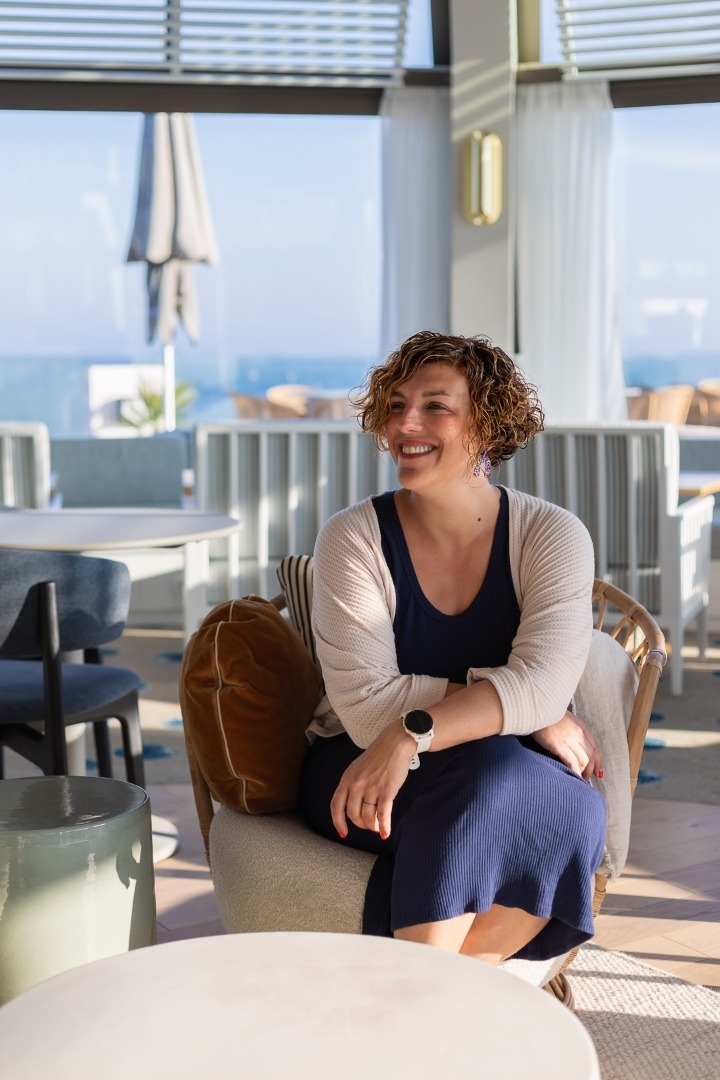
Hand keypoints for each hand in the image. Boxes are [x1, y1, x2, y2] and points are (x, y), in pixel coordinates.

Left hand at [330, 721, 416, 839]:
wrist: (395, 743)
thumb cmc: (379, 756)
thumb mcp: (358, 768)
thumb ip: (353, 786)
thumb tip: (356, 808)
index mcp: (347, 778)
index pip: (336, 806)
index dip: (338, 822)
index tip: (343, 832)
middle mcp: (356, 784)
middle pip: (353, 815)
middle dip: (361, 824)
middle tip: (369, 826)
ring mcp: (371, 787)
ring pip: (368, 816)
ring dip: (373, 826)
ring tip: (378, 827)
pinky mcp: (386, 790)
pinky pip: (382, 814)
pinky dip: (384, 826)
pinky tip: (385, 834)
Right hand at [532, 711, 603, 780]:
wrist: (536, 709)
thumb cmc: (546, 715)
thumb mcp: (565, 719)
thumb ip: (571, 730)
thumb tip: (573, 744)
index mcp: (581, 727)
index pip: (595, 747)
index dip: (598, 761)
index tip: (598, 772)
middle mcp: (579, 733)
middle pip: (591, 756)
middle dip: (591, 770)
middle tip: (587, 779)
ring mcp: (570, 740)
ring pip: (584, 761)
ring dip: (583, 772)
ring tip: (580, 779)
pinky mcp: (559, 746)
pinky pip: (572, 762)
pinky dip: (575, 772)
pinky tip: (574, 777)